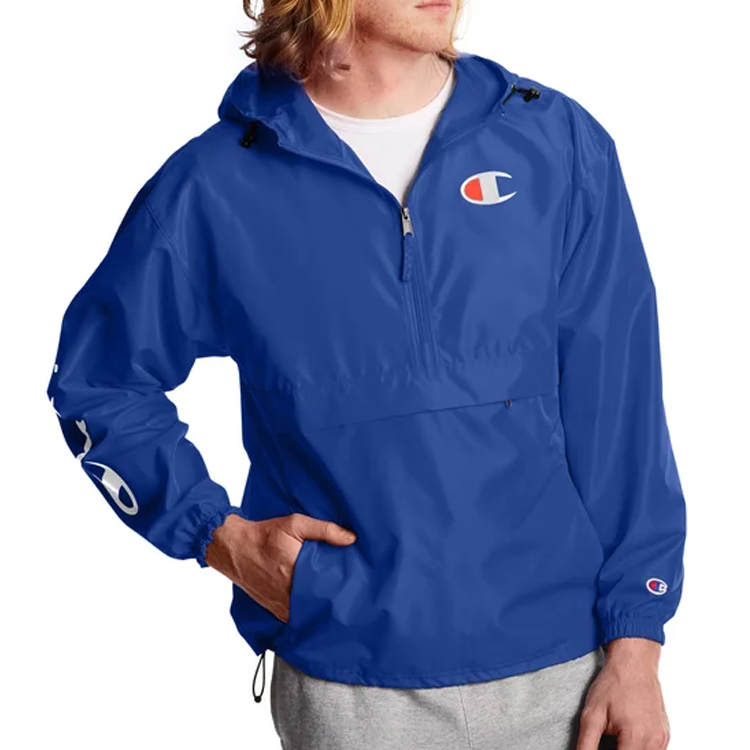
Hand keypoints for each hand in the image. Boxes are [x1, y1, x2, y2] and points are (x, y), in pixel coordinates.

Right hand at [204, 512, 356, 621]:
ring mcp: (282, 605)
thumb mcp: (295, 523)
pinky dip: (307, 611)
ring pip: (310, 611)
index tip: (354, 580)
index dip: (342, 583)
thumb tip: (350, 538)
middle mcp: (289, 592)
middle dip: (334, 595)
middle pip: (321, 600)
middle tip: (348, 590)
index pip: (328, 585)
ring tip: (334, 597)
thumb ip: (324, 530)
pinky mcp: (276, 610)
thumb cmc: (264, 535)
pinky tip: (315, 603)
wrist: (234, 548)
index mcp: (296, 571)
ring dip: (321, 605)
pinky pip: (297, 616)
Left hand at [577, 638, 669, 749]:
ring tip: (615, 739)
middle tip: (606, 740)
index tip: (602, 747)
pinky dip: (638, 748)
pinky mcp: (665, 736)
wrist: (634, 662)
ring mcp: (662, 740)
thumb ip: (587, 743)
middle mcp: (654, 742)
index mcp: (636, 737)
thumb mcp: (592, 713)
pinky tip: (625, 738)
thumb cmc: (614, 683)